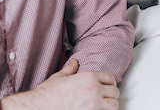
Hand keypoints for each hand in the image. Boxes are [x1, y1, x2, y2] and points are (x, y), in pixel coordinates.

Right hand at [0, 59, 119, 109]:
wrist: (37, 108)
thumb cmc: (47, 95)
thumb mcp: (59, 77)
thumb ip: (70, 69)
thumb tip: (74, 62)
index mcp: (89, 77)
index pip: (111, 78)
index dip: (109, 83)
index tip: (107, 88)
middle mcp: (94, 89)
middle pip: (115, 92)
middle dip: (110, 96)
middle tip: (104, 99)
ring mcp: (93, 104)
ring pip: (114, 105)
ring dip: (109, 106)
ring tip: (103, 107)